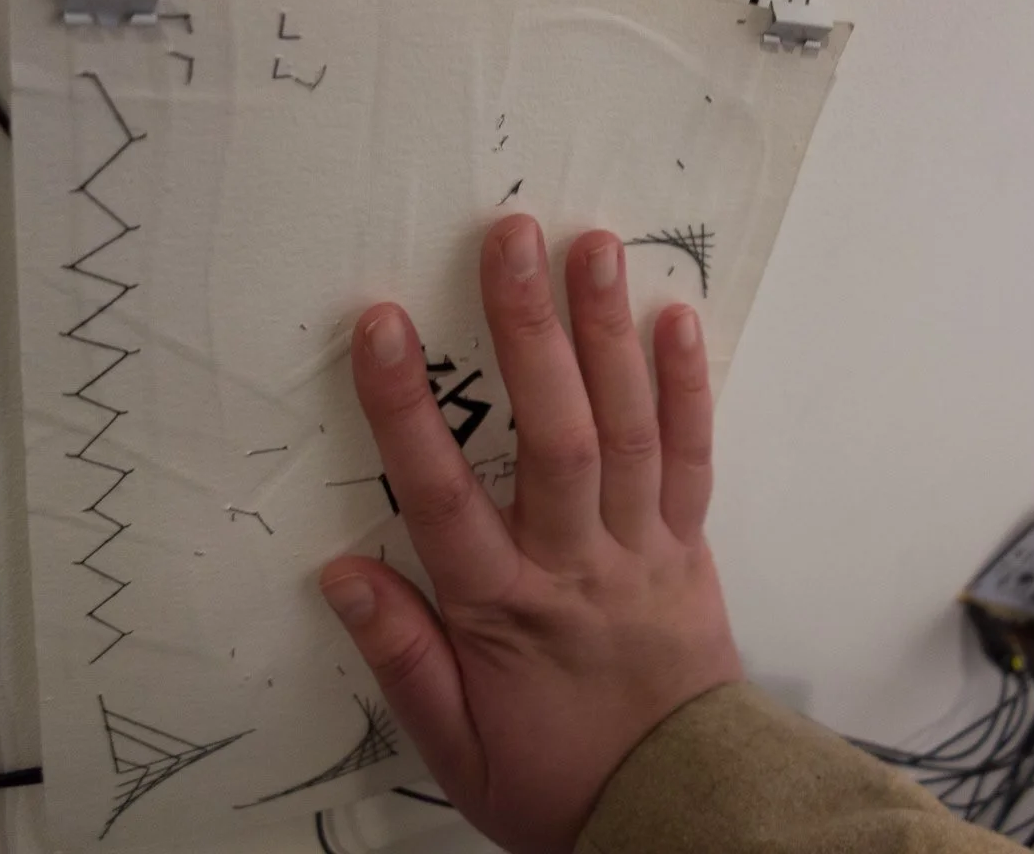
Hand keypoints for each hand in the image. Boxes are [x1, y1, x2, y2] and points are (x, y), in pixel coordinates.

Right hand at [320, 215, 742, 853]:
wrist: (679, 806)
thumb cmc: (557, 776)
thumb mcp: (455, 748)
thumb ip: (402, 657)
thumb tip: (339, 574)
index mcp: (505, 611)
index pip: (442, 496)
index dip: (404, 407)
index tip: (379, 324)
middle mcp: (577, 566)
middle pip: (552, 436)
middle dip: (527, 330)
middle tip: (510, 236)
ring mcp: (643, 550)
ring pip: (629, 431)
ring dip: (608, 333)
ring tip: (592, 248)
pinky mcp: (689, 546)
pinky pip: (693, 458)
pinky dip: (688, 387)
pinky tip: (676, 320)